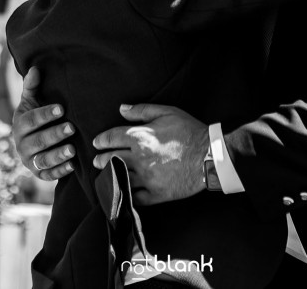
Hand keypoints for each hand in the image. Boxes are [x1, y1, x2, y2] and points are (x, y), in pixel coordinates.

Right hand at [11, 67, 75, 180]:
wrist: (33, 141)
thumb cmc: (35, 116)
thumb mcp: (32, 101)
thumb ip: (32, 86)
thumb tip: (36, 68)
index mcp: (20, 125)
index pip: (31, 120)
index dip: (45, 114)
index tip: (61, 109)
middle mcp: (21, 144)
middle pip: (37, 141)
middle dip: (55, 134)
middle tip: (72, 127)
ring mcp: (29, 161)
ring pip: (42, 160)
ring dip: (57, 155)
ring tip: (73, 149)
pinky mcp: (38, 174)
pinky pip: (48, 175)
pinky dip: (59, 172)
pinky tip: (73, 166)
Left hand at [92, 103, 208, 205]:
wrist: (210, 155)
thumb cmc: (189, 131)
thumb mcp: (167, 112)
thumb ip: (142, 110)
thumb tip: (121, 109)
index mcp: (140, 137)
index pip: (111, 138)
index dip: (101, 140)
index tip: (97, 143)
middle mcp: (139, 158)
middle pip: (110, 159)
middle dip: (100, 160)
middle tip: (96, 161)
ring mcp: (146, 178)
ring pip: (119, 178)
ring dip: (109, 176)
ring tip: (106, 176)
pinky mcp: (156, 194)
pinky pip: (135, 197)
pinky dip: (127, 195)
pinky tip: (123, 192)